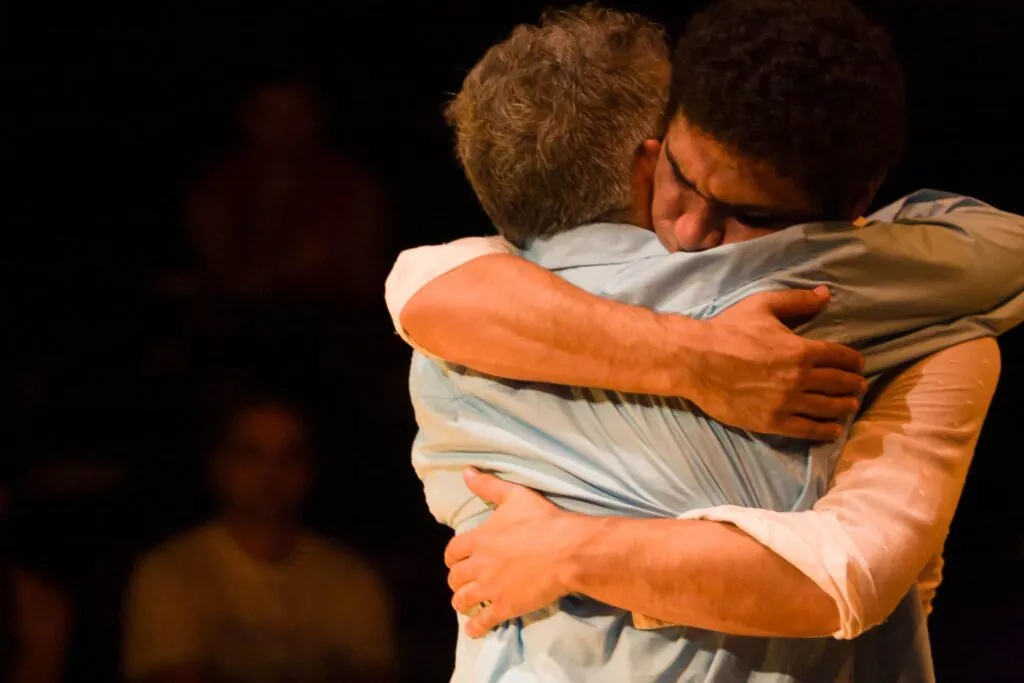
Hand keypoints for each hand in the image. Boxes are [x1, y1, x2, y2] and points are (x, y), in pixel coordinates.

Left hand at [444, 469, 585, 637]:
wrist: (568, 550)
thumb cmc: (543, 521)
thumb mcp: (515, 496)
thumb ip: (488, 485)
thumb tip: (466, 472)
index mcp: (479, 539)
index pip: (452, 551)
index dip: (452, 557)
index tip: (455, 561)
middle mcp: (479, 565)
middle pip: (455, 577)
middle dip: (456, 580)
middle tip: (463, 582)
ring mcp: (491, 588)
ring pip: (463, 599)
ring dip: (461, 602)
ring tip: (466, 603)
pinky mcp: (505, 607)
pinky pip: (482, 622)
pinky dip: (475, 628)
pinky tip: (474, 630)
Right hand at [689, 286, 866, 440]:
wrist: (696, 361)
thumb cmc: (728, 330)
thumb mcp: (762, 306)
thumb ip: (797, 301)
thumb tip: (825, 294)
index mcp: (801, 349)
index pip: (839, 356)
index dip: (853, 360)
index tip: (858, 364)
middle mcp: (800, 378)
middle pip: (839, 383)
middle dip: (853, 384)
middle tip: (859, 386)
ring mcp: (787, 403)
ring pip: (827, 407)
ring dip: (844, 406)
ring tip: (850, 406)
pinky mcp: (773, 422)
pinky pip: (807, 429)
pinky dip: (825, 430)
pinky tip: (833, 429)